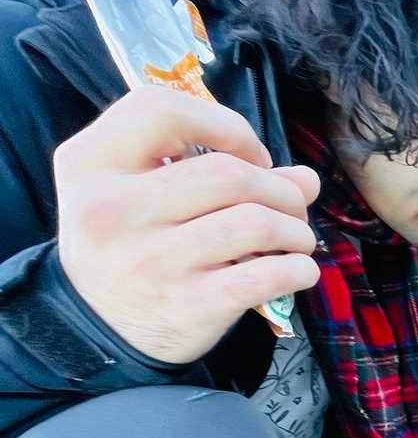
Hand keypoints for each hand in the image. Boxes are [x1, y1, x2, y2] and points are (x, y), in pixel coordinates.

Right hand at [54, 87, 320, 363]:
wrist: (100, 327)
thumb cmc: (130, 242)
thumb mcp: (142, 193)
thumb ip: (214, 168)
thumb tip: (305, 178)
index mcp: (91, 163)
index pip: (161, 110)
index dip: (225, 126)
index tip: (254, 156)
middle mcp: (113, 209)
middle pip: (228, 174)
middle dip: (280, 189)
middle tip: (291, 205)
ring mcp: (150, 262)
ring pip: (254, 223)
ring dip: (295, 229)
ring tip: (297, 237)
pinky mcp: (187, 306)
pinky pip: (265, 276)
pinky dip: (298, 269)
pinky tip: (299, 269)